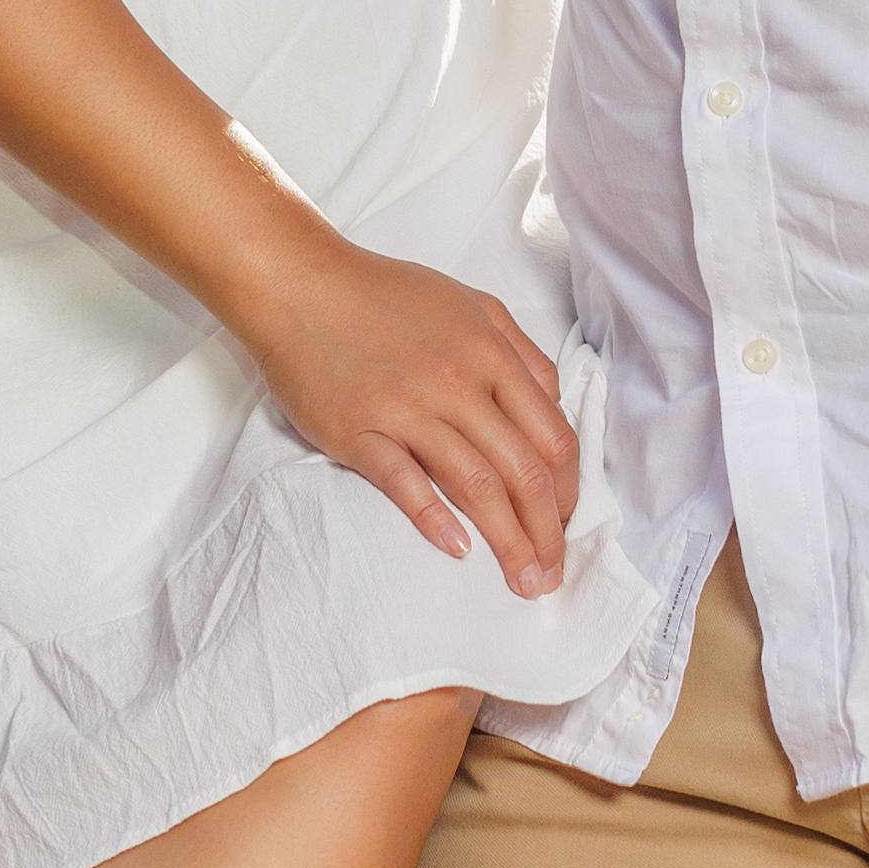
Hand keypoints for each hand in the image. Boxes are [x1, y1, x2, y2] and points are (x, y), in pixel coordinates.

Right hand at [238, 236, 579, 600]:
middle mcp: (458, 382)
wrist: (300, 286)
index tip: (567, 526)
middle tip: (551, 576)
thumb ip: (520, 351)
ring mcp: (407, 407)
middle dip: (547, 533)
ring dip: (506, 541)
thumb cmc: (385, 296)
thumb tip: (554, 405)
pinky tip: (457, 550)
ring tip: (522, 581)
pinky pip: (404, 482)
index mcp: (491, 353)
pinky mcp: (358, 430)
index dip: (568, 492)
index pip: (553, 437)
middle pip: (523, 471)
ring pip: (475, 485)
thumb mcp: (471, 305)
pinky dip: (434, 519)